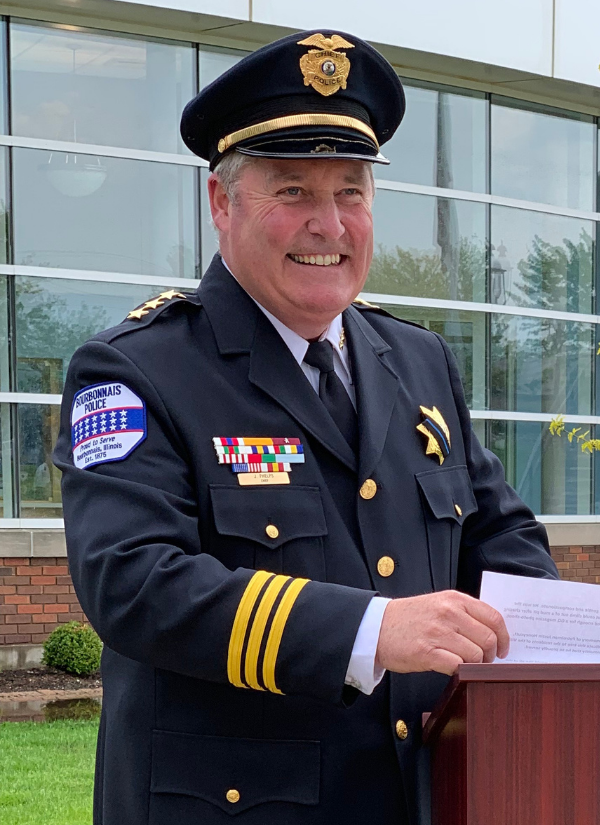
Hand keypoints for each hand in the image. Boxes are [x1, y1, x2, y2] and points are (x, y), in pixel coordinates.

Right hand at [375, 590, 509, 675]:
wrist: (377, 627)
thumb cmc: (410, 618)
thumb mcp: (438, 604)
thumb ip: (463, 612)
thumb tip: (492, 632)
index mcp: (454, 599)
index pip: (493, 617)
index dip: (504, 637)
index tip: (503, 649)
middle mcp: (448, 613)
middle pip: (488, 639)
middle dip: (491, 655)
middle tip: (485, 662)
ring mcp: (437, 633)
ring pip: (475, 655)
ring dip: (476, 666)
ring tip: (467, 666)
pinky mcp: (427, 653)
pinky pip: (458, 666)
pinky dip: (461, 672)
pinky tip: (454, 669)